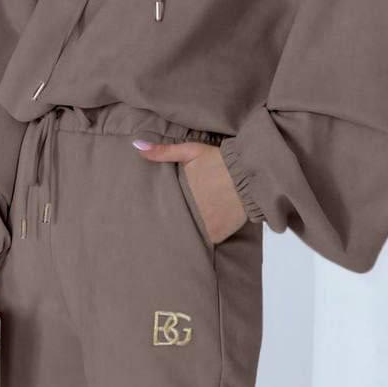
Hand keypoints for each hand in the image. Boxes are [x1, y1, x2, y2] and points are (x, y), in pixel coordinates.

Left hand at [131, 139, 247, 243]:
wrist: (251, 173)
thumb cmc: (220, 160)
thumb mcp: (191, 151)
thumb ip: (163, 152)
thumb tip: (136, 146)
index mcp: (181, 193)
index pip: (163, 208)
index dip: (159, 210)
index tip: (152, 214)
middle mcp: (192, 212)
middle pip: (175, 222)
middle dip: (172, 220)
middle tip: (168, 222)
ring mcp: (205, 226)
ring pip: (189, 232)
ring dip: (187, 230)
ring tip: (183, 228)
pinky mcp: (218, 235)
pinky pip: (206, 240)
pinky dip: (204, 236)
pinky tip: (201, 230)